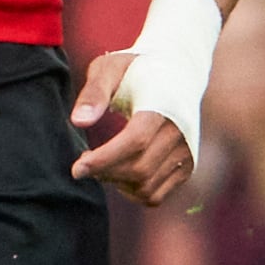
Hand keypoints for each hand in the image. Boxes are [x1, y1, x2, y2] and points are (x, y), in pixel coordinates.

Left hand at [68, 48, 196, 205]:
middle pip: (139, 168)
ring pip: (146, 187)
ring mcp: (187, 153)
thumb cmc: (135, 71)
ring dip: (116, 184)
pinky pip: (155, 196)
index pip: (136, 141)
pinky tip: (118, 174)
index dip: (105, 159)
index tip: (77, 167)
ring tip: (102, 164)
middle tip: (85, 161)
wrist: (177, 74)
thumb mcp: (110, 68)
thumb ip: (94, 93)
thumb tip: (78, 122)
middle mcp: (181, 132)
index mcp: (163, 105)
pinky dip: (131, 193)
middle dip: (105, 172)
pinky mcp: (186, 168)